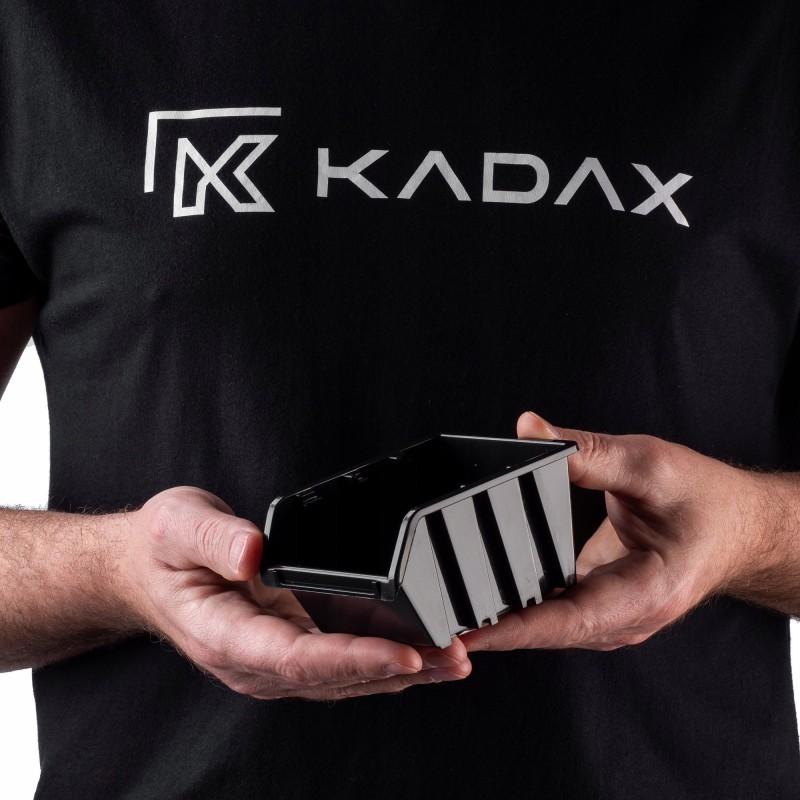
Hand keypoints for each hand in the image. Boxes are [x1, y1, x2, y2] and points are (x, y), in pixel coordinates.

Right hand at [118, 487, 469, 699]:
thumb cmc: (162, 550)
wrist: (145, 570)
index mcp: (226, 637)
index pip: (298, 658)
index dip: (354, 659)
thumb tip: (255, 554)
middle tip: (455, 657)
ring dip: (403, 670)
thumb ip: (216, 540)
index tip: (403, 653)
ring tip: (455, 658)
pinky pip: (342, 659)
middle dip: (399, 669)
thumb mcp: (179, 527)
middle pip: (335, 677)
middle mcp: (255, 661)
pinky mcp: (290, 645)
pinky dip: (385, 656)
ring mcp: (274, 659)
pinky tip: (423, 648)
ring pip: (346, 676)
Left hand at [461, 412, 775, 652]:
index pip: (565, 623)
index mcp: (642, 596)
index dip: (510, 630)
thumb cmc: (705, 501)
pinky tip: (477, 594)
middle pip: (543, 633)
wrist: (735, 526)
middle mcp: (621, 619)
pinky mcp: (594, 604)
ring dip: (495, 622)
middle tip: (432, 620)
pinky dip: (513, 606)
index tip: (463, 632)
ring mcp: (607, 617)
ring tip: (442, 612)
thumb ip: (588, 451)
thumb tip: (529, 430)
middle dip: (487, 630)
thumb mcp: (650, 465)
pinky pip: (547, 612)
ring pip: (541, 628)